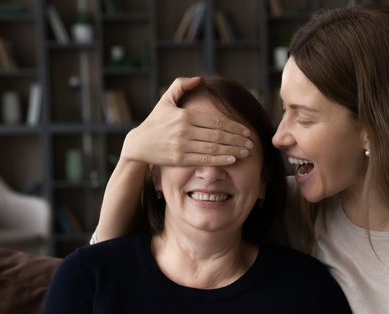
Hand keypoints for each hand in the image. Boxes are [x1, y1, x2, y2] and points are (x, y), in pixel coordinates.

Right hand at [120, 77, 253, 166]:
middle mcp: (185, 130)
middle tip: (251, 142)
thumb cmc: (155, 121)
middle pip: (217, 135)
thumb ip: (181, 85)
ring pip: (213, 148)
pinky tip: (232, 159)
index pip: (215, 121)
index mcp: (185, 115)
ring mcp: (182, 146)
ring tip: (246, 151)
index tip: (245, 130)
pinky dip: (220, 159)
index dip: (233, 126)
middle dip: (237, 139)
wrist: (138, 144)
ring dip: (232, 149)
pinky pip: (204, 160)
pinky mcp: (180, 159)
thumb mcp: (165, 100)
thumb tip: (199, 79)